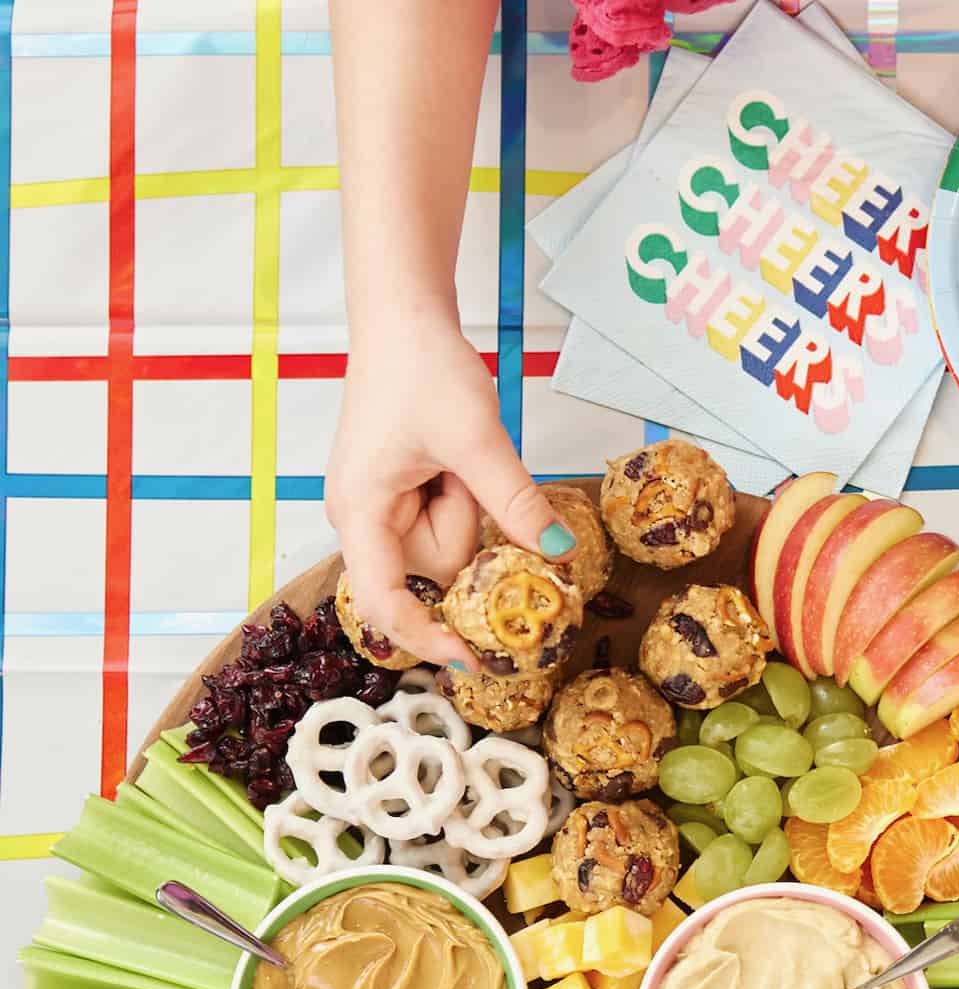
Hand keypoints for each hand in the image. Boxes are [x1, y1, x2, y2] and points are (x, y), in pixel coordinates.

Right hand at [325, 311, 575, 666]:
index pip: (385, 603)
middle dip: (464, 527)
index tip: (471, 659)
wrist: (403, 317)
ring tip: (452, 454)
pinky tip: (449, 462)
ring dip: (465, 508)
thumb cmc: (421, 366)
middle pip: (433, 570)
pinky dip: (459, 499)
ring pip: (446, 548)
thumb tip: (557, 553)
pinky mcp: (397, 498)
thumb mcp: (476, 437)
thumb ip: (514, 501)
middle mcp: (360, 520)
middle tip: (458, 467)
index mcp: (359, 513)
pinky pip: (444, 523)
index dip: (426, 636)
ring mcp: (378, 510)